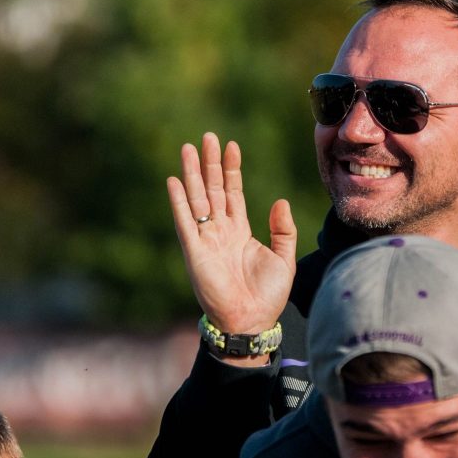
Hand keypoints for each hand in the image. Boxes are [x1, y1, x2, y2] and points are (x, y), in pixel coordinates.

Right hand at [167, 132, 296, 361]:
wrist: (252, 321)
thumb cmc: (268, 295)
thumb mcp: (284, 258)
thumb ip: (283, 230)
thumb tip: (280, 201)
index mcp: (239, 230)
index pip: (233, 192)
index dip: (232, 169)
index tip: (231, 145)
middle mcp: (220, 231)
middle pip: (213, 189)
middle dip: (210, 163)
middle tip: (207, 137)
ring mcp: (206, 239)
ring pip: (197, 199)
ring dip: (192, 174)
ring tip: (188, 148)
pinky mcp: (195, 251)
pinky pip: (185, 221)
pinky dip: (179, 201)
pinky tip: (174, 181)